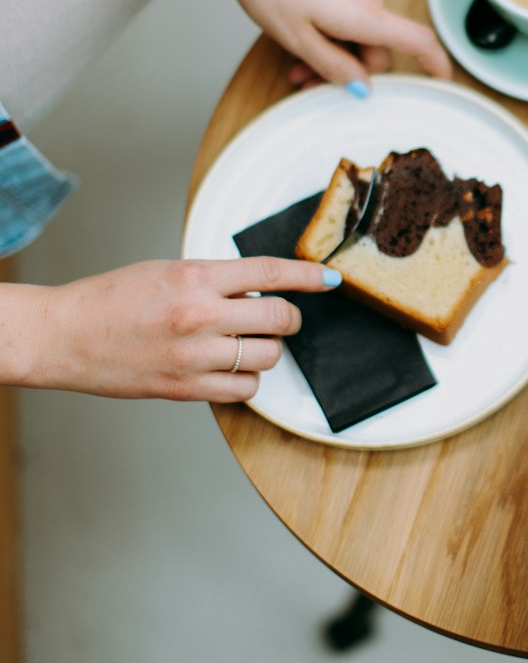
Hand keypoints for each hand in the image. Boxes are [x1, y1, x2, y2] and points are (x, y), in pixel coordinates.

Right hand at [6, 256, 339, 401]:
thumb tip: (258, 290)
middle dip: (288, 318)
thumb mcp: (166, 272)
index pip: (270, 272)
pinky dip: (247, 381)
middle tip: (278, 317)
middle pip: (279, 318)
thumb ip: (213, 280)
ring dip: (265, 349)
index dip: (307, 275)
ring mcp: (194, 355)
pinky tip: (231, 369)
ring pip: (267, 356)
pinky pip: (245, 390)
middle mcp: (200, 314)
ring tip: (242, 342)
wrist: (65, 336)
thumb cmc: (109, 300)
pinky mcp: (186, 389)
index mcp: (195, 276)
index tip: (327, 279)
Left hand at [209, 0, 450, 89]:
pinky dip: (331, 22)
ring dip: (334, 47)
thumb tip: (362, 87)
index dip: (436, 65)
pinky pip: (348, 4)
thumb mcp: (296, 39)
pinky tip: (299, 24)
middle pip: (377, 44)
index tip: (441, 81)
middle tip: (306, 79)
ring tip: (294, 58)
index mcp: (365, 14)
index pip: (418, 41)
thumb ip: (334, 67)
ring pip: (359, 26)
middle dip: (349, 68)